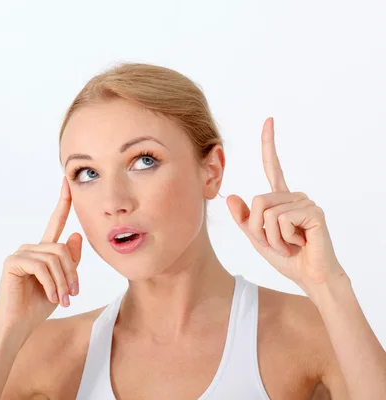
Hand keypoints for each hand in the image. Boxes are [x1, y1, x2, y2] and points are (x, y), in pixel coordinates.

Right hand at [0, 176, 82, 331]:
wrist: (19, 325)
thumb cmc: (39, 305)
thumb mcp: (63, 283)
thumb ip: (70, 261)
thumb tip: (76, 234)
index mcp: (44, 250)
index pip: (56, 221)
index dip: (63, 201)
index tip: (67, 181)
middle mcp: (32, 248)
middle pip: (62, 248)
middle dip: (72, 273)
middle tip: (72, 295)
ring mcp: (21, 253)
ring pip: (54, 257)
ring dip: (62, 282)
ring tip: (63, 300)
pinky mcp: (13, 261)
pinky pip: (41, 266)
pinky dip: (51, 283)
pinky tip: (51, 297)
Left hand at [226, 117, 346, 298]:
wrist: (308, 276)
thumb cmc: (286, 257)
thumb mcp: (257, 237)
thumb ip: (244, 219)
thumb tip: (231, 196)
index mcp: (281, 199)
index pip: (274, 167)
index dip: (269, 144)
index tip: (269, 120)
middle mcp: (294, 196)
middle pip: (257, 201)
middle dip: (257, 228)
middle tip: (275, 243)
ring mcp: (305, 203)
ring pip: (266, 212)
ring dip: (270, 236)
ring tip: (288, 244)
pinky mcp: (313, 213)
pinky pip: (280, 220)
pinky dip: (282, 238)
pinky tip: (298, 244)